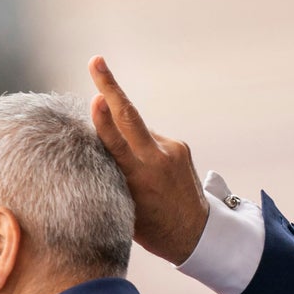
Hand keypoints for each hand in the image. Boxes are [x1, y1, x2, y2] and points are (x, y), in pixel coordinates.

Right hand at [88, 55, 209, 264]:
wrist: (197, 233)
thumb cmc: (150, 227)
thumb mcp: (124, 206)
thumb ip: (113, 174)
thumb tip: (97, 143)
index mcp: (141, 179)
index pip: (118, 145)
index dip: (104, 122)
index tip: (96, 99)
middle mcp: (158, 159)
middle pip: (130, 117)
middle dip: (110, 87)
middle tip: (96, 61)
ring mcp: (172, 149)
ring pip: (137, 131)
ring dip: (123, 136)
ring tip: (132, 171)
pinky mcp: (180, 146)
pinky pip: (149, 139)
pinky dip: (140, 148)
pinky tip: (146, 172)